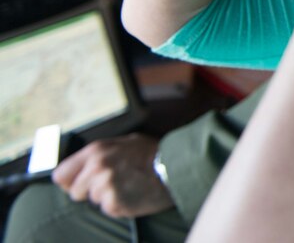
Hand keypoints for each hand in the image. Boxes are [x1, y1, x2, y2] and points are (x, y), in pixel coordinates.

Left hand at [52, 134, 173, 218]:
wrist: (175, 167)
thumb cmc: (152, 153)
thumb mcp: (124, 142)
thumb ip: (100, 154)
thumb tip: (82, 166)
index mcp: (95, 151)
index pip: (60, 174)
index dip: (70, 181)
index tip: (80, 183)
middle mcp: (96, 167)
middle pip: (75, 192)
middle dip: (90, 191)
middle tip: (113, 184)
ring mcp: (105, 186)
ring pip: (94, 200)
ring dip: (107, 197)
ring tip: (127, 186)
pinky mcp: (114, 203)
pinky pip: (108, 209)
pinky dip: (119, 205)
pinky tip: (133, 194)